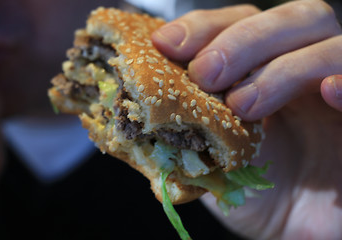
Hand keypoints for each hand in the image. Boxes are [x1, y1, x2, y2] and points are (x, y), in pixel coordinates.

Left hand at [152, 1, 341, 238]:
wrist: (293, 230)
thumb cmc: (254, 194)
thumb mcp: (212, 158)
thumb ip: (188, 130)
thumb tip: (142, 112)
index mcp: (264, 71)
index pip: (242, 23)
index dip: (207, 27)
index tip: (169, 44)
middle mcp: (304, 71)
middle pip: (291, 19)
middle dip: (242, 42)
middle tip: (206, 74)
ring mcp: (334, 92)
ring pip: (329, 44)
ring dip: (282, 68)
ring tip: (243, 104)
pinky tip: (329, 90)